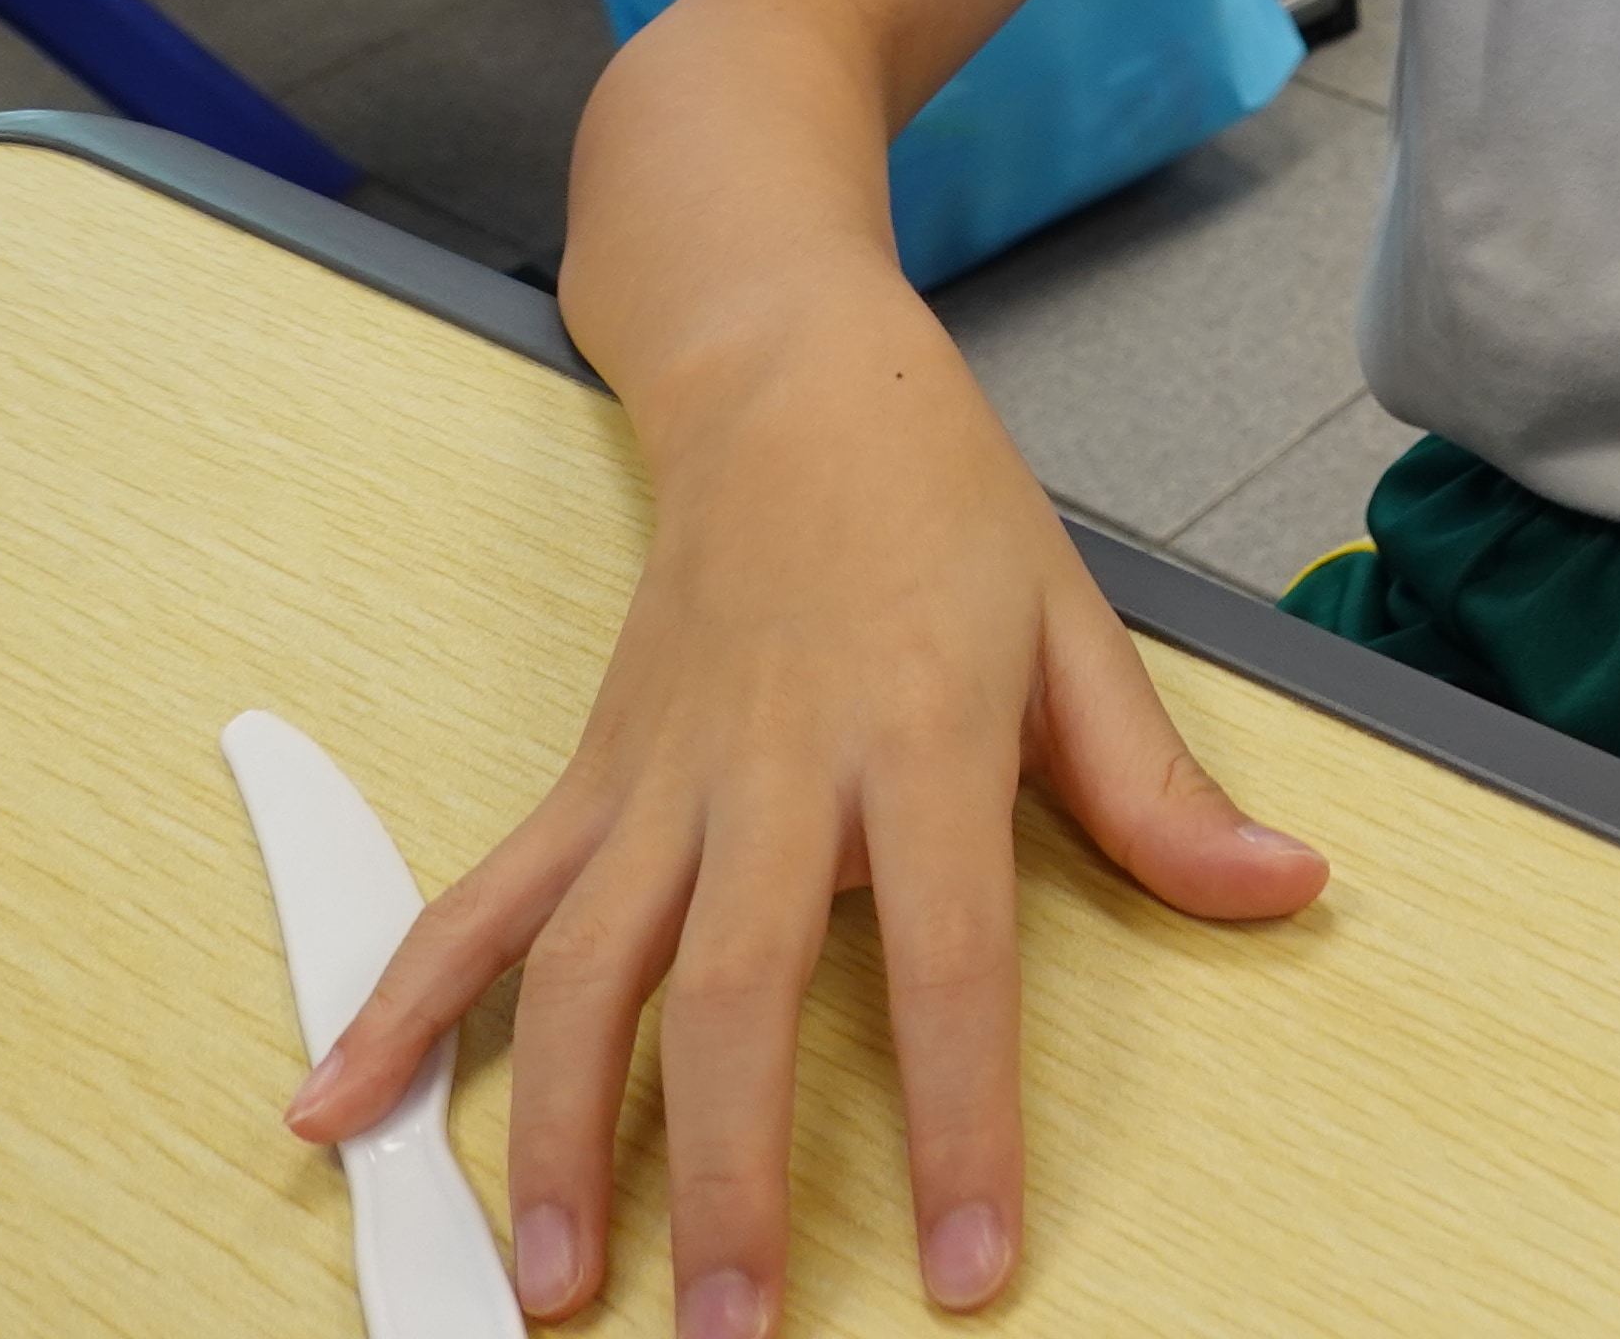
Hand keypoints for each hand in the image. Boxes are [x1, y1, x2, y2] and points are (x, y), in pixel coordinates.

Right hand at [286, 290, 1326, 1331]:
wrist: (789, 376)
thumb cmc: (939, 502)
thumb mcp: (1077, 628)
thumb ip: (1159, 790)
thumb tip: (1286, 889)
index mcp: (921, 735)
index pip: (947, 959)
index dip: (959, 1120)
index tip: (963, 1265)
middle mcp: (775, 767)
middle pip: (736, 992)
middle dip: (729, 1176)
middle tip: (730, 1333)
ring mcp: (660, 775)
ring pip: (588, 971)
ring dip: (556, 1135)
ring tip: (549, 1286)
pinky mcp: (586, 775)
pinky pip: (482, 900)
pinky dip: (398, 1005)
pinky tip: (333, 1109)